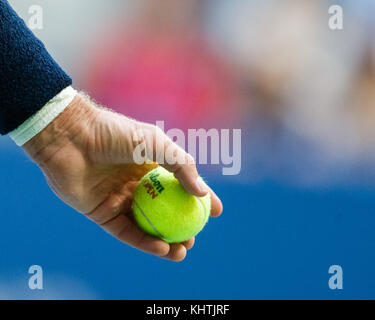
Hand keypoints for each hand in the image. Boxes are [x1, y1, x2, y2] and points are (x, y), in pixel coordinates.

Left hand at [23, 93, 222, 261]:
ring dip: (165, 241)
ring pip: (146, 226)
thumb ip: (181, 166)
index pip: (180, 186)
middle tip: (194, 239)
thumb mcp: (156, 143)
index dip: (199, 199)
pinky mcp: (102, 213)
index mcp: (151, 166)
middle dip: (181, 227)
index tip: (215, 212)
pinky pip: (126, 232)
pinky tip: (162, 248)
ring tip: (182, 251)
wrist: (72, 136)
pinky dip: (144, 242)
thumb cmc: (115, 134)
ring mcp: (120, 200)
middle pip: (164, 211)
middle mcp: (137, 185)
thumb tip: (203, 193)